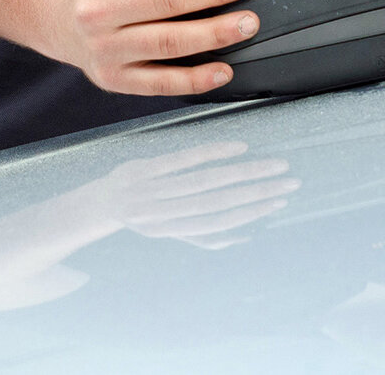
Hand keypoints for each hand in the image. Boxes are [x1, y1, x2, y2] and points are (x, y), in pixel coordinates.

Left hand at [71, 140, 296, 247]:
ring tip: (272, 165)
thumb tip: (241, 237)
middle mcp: (160, 215)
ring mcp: (150, 191)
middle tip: (288, 181)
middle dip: (256, 193)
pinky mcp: (142, 168)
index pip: (217, 224)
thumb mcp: (168, 230)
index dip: (250, 214)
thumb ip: (201, 235)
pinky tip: (237, 147)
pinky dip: (211, 153)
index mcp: (171, 231)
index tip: (279, 201)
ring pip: (204, 183)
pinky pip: (181, 160)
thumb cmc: (142, 214)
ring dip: (243, 173)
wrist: (96, 203)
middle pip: (216, 204)